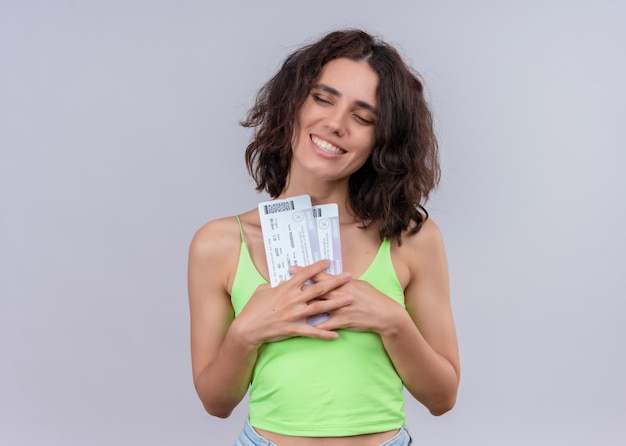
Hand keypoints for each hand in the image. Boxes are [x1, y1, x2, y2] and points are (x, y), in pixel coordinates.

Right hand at [232, 260, 353, 347]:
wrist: (247, 329)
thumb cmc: (253, 308)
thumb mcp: (263, 290)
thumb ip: (276, 285)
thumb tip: (284, 280)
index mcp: (286, 288)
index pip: (305, 274)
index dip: (318, 266)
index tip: (329, 261)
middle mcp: (293, 299)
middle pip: (319, 288)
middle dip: (336, 281)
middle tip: (349, 276)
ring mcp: (295, 314)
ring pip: (320, 307)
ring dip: (337, 303)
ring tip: (350, 299)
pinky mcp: (294, 329)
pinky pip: (313, 332)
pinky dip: (325, 334)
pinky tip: (337, 334)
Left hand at [293, 267, 405, 335]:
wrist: (385, 314)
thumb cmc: (372, 297)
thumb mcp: (358, 284)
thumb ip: (343, 282)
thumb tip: (332, 276)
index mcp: (343, 283)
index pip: (321, 275)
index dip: (305, 271)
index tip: (292, 268)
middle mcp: (340, 294)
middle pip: (315, 289)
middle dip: (298, 287)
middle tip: (283, 285)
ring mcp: (341, 308)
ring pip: (317, 306)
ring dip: (302, 306)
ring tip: (288, 307)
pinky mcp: (343, 321)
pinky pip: (326, 324)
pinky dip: (314, 326)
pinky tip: (302, 327)